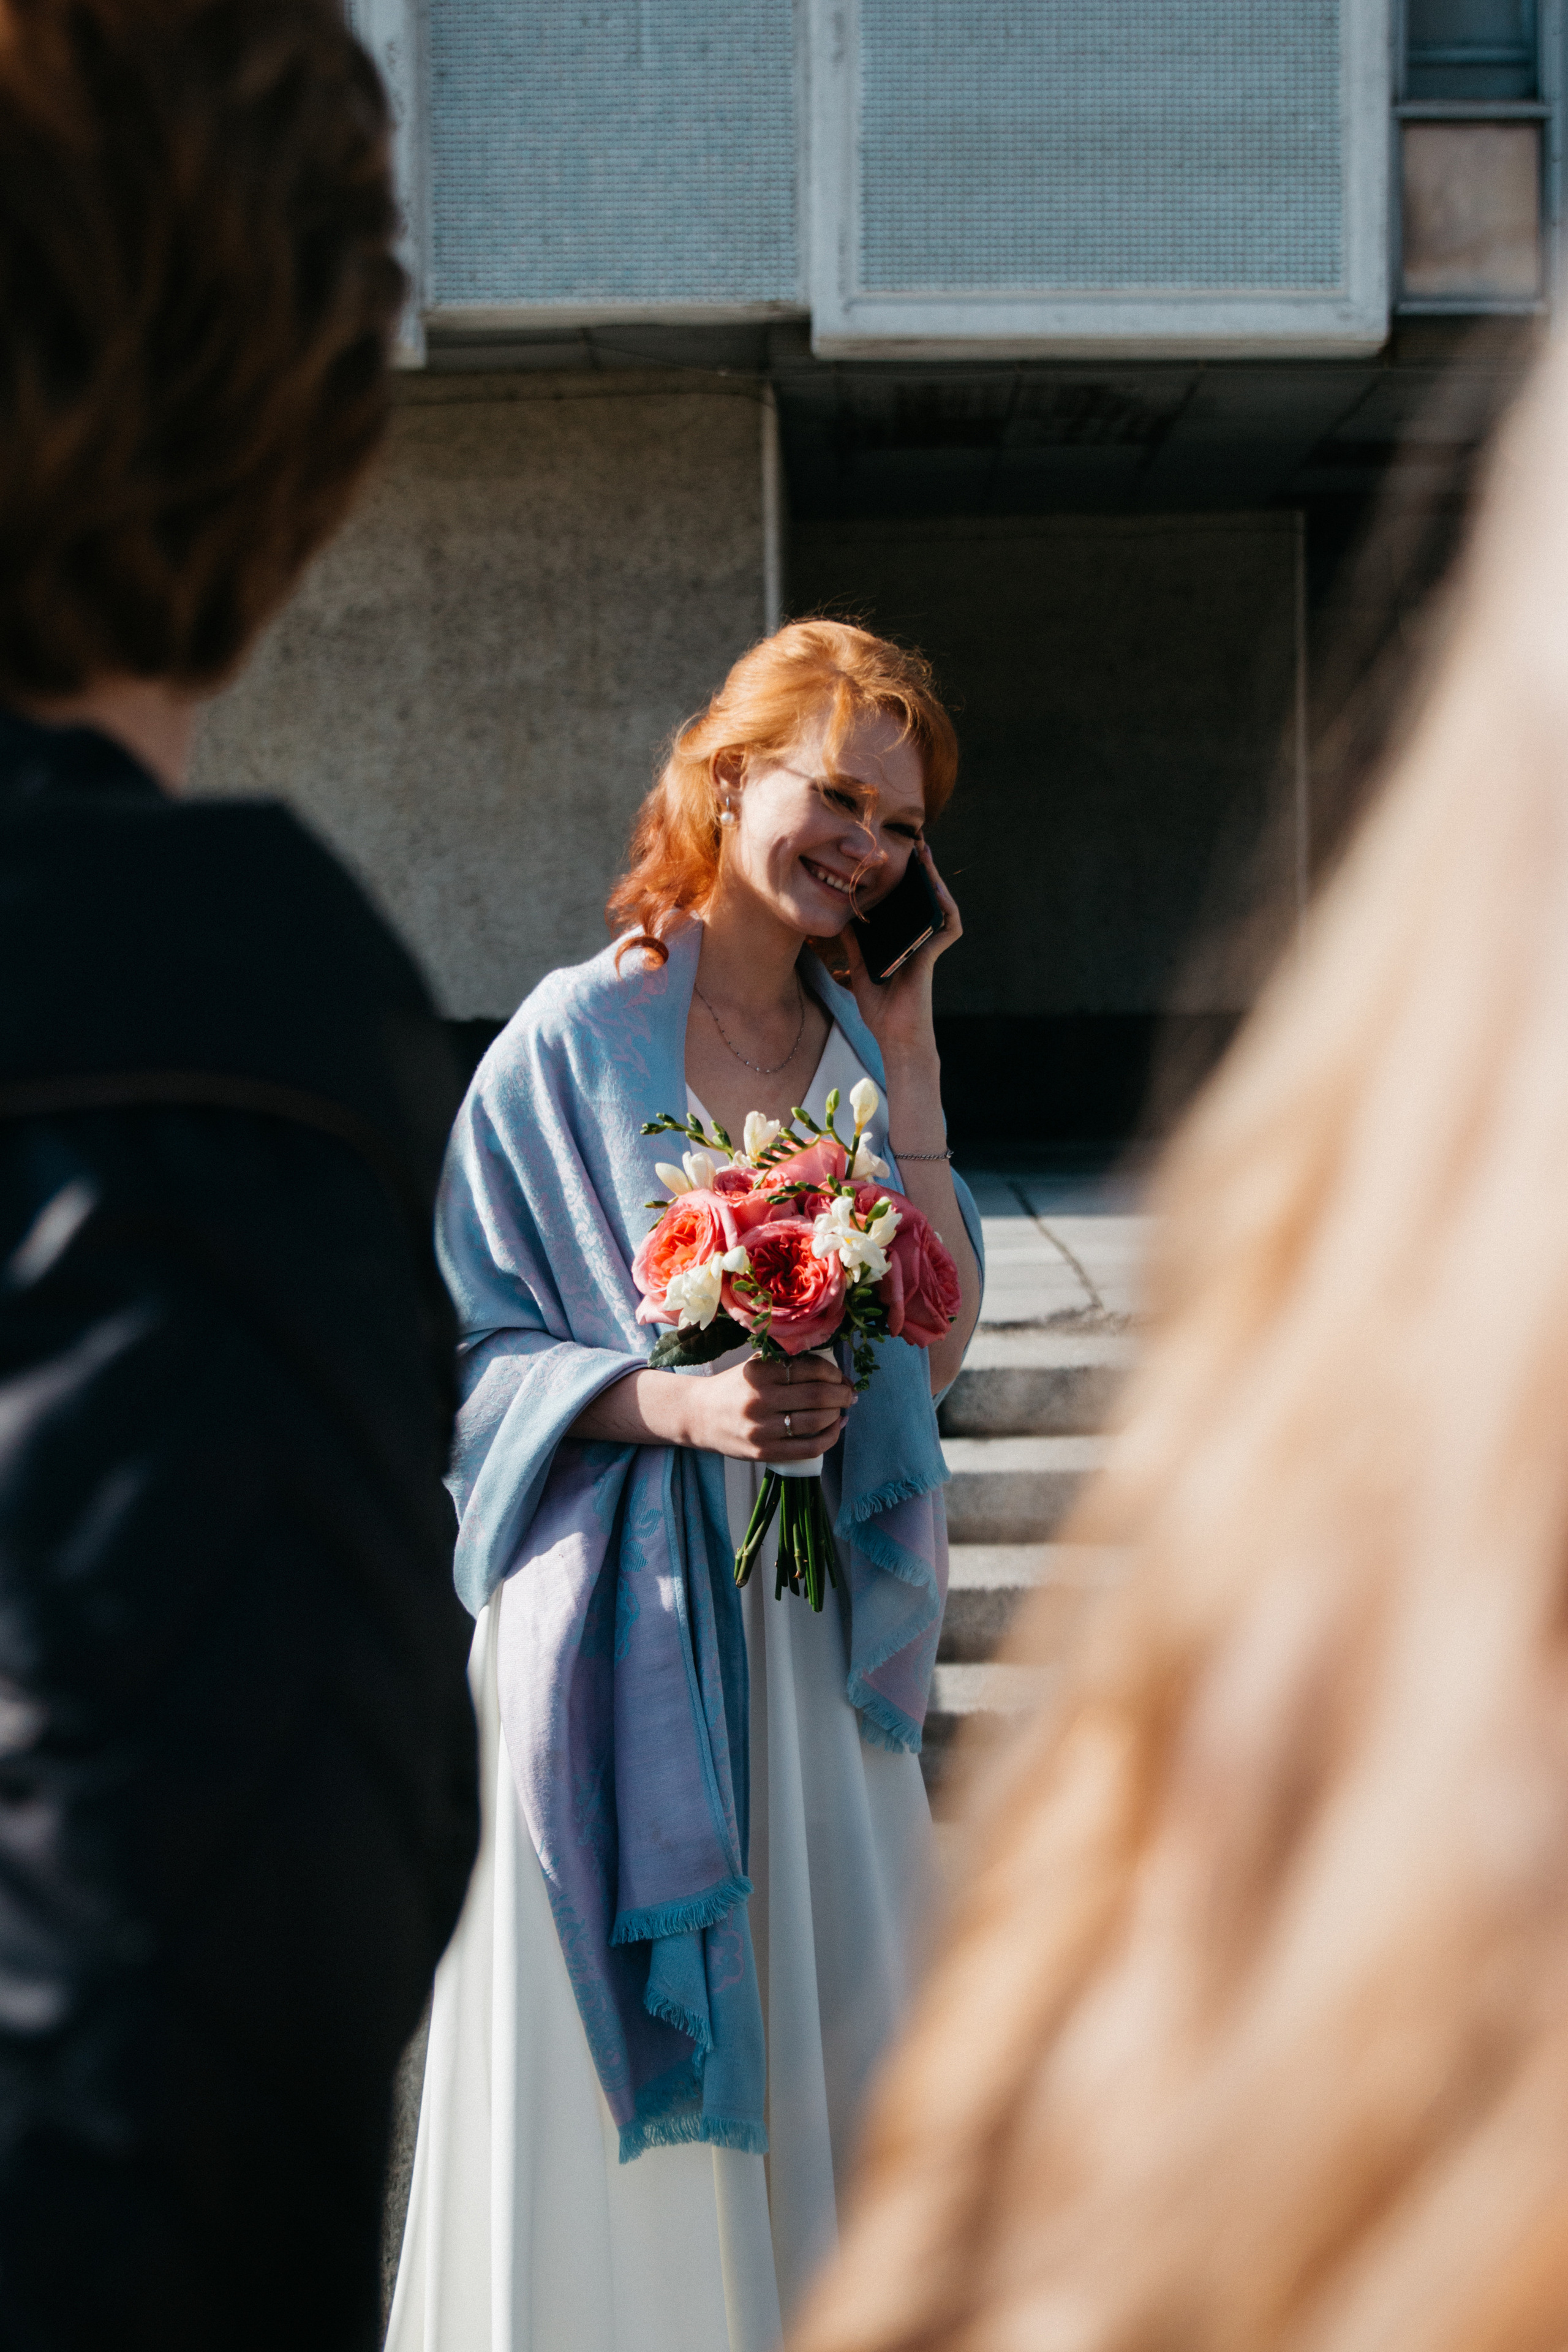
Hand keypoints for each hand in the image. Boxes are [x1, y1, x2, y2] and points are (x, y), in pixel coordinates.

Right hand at [685, 1353, 854, 1461]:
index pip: (810, 1368)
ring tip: (840, 1409)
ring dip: (837, 1414)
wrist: (698, 1416)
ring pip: (816, 1422)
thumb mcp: (755, 1366)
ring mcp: (761, 1429)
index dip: (834, 1372)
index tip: (839, 1376)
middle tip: (848, 1393)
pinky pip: (808, 1448)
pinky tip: (834, 1428)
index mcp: (758, 1372)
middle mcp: (759, 1400)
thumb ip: (788, 1365)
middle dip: (842, 1394)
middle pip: (817, 1396)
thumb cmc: (734, 1387)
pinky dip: (830, 1437)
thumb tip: (836, 1375)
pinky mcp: (763, 1452)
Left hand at [839, 843, 962, 1072]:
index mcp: (900, 937)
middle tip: (909, 841)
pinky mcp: (934, 954)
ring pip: (937, 904)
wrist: (893, 1033)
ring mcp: (928, 944)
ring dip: (933, 878)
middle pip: (921, 896)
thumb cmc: (879, 1005)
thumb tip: (839, 914)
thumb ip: (853, 941)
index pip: (903, 901)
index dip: (899, 877)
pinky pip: (948, 925)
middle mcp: (917, 937)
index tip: (888, 852)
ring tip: (924, 854)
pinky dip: (945, 906)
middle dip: (917, 868)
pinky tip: (936, 890)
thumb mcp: (859, 965)